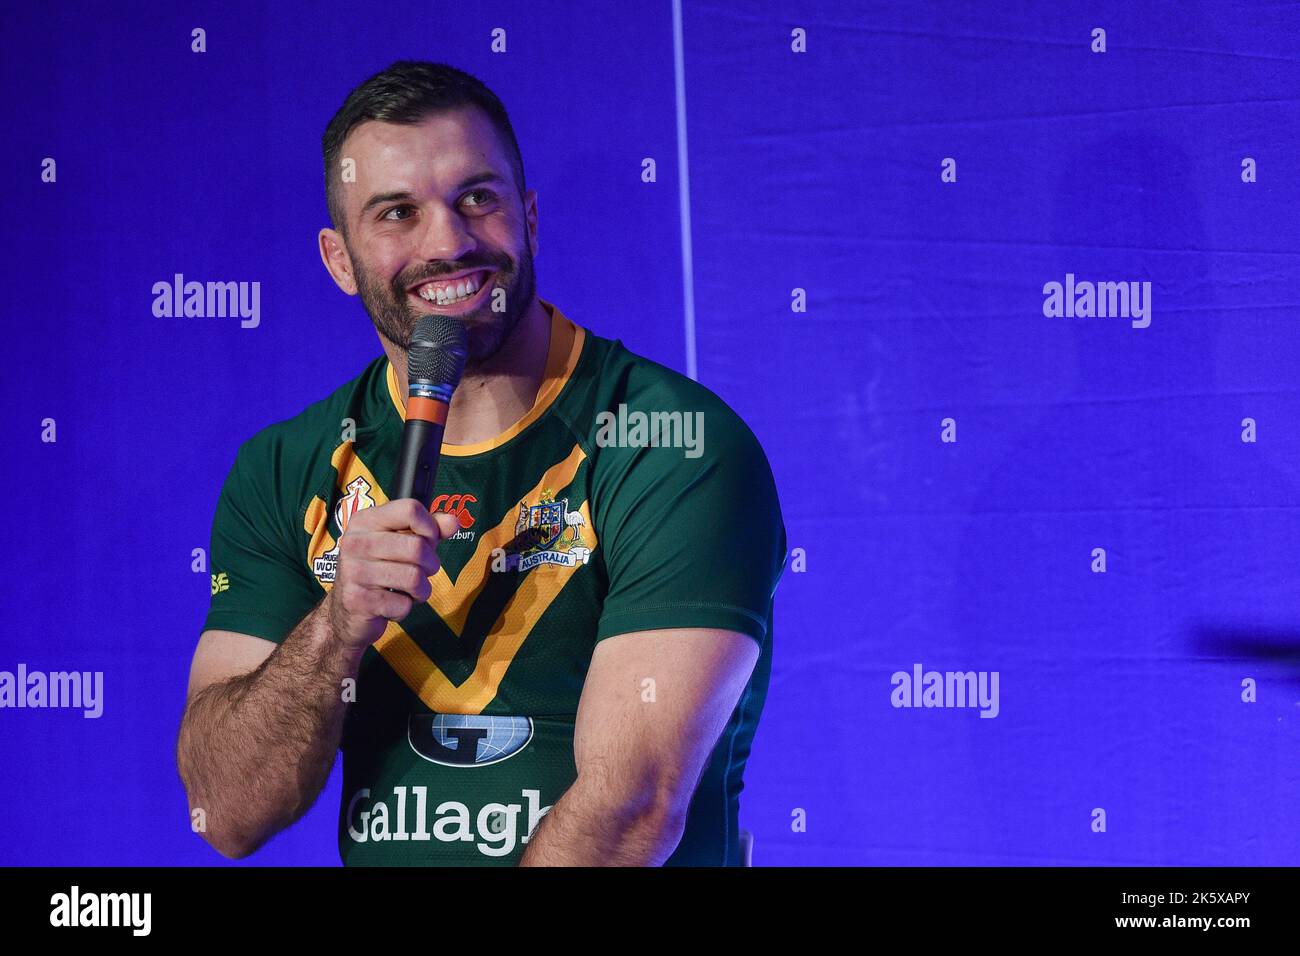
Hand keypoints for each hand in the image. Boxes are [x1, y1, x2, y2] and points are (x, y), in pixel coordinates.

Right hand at [325, 499, 459, 649]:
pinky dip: (405, 608)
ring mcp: (354, 572)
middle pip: (417, 547)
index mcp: (365, 521)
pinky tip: (391, 604)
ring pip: (414, 578)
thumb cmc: (378, 570)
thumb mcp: (400, 543)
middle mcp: (355, 542)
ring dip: (420, 590)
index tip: (429, 540)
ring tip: (408, 590)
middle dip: (430, 564)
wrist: (345, 610)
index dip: (430, 527)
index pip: (410, 509)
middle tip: (422, 571)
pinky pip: (402, 604)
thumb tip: (453, 522)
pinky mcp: (357, 600)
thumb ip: (428, 530)